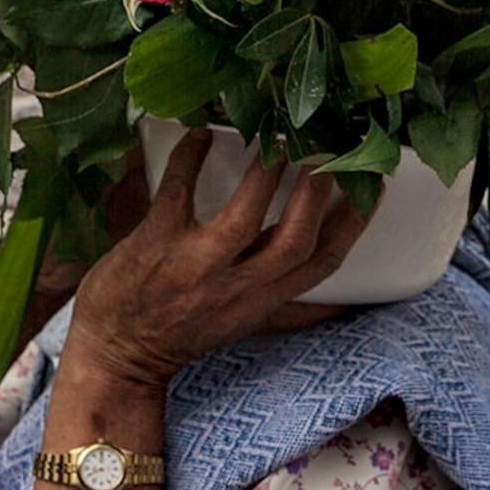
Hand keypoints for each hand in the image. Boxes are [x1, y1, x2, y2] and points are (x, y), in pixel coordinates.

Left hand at [61, 129, 368, 391]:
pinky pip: (180, 190)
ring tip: (277, 135)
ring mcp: (196, 265)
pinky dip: (192, 157)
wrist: (117, 355)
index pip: (322, 264)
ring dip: (265, 172)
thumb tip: (342, 308)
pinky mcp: (158, 241)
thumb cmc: (181, 333)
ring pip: (244, 217)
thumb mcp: (245, 325)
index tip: (372, 185)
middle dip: (317, 192)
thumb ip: (290, 313)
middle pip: (295, 240)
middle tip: (326, 147)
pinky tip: (202, 133)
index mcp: (263, 301)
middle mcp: (236, 287)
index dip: (354, 224)